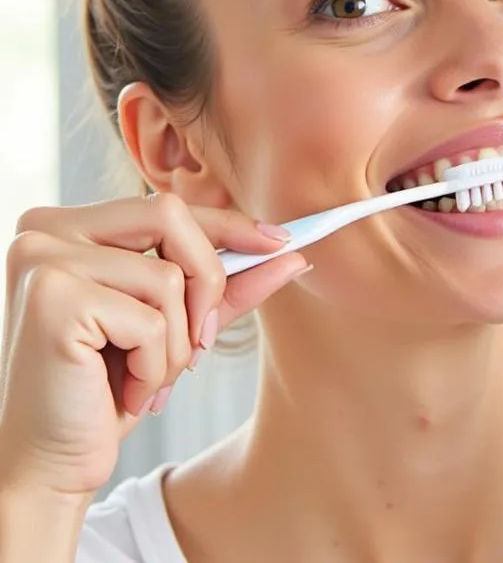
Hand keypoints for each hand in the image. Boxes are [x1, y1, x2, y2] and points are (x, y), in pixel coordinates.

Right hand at [0, 194, 308, 502]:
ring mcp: (42, 259)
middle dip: (207, 279)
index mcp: (70, 226)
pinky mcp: (51, 297)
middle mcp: (46, 230)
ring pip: (168, 276)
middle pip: (169, 215)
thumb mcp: (177, 325)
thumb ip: (228, 286)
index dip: (227, 223)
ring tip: (149, 380)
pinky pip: (150, 320)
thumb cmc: (107, 391)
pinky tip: (127, 393)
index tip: (280, 241)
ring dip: (178, 343)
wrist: (51, 464)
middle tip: (203, 341)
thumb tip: (290, 253)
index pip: (165, 207)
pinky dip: (155, 366)